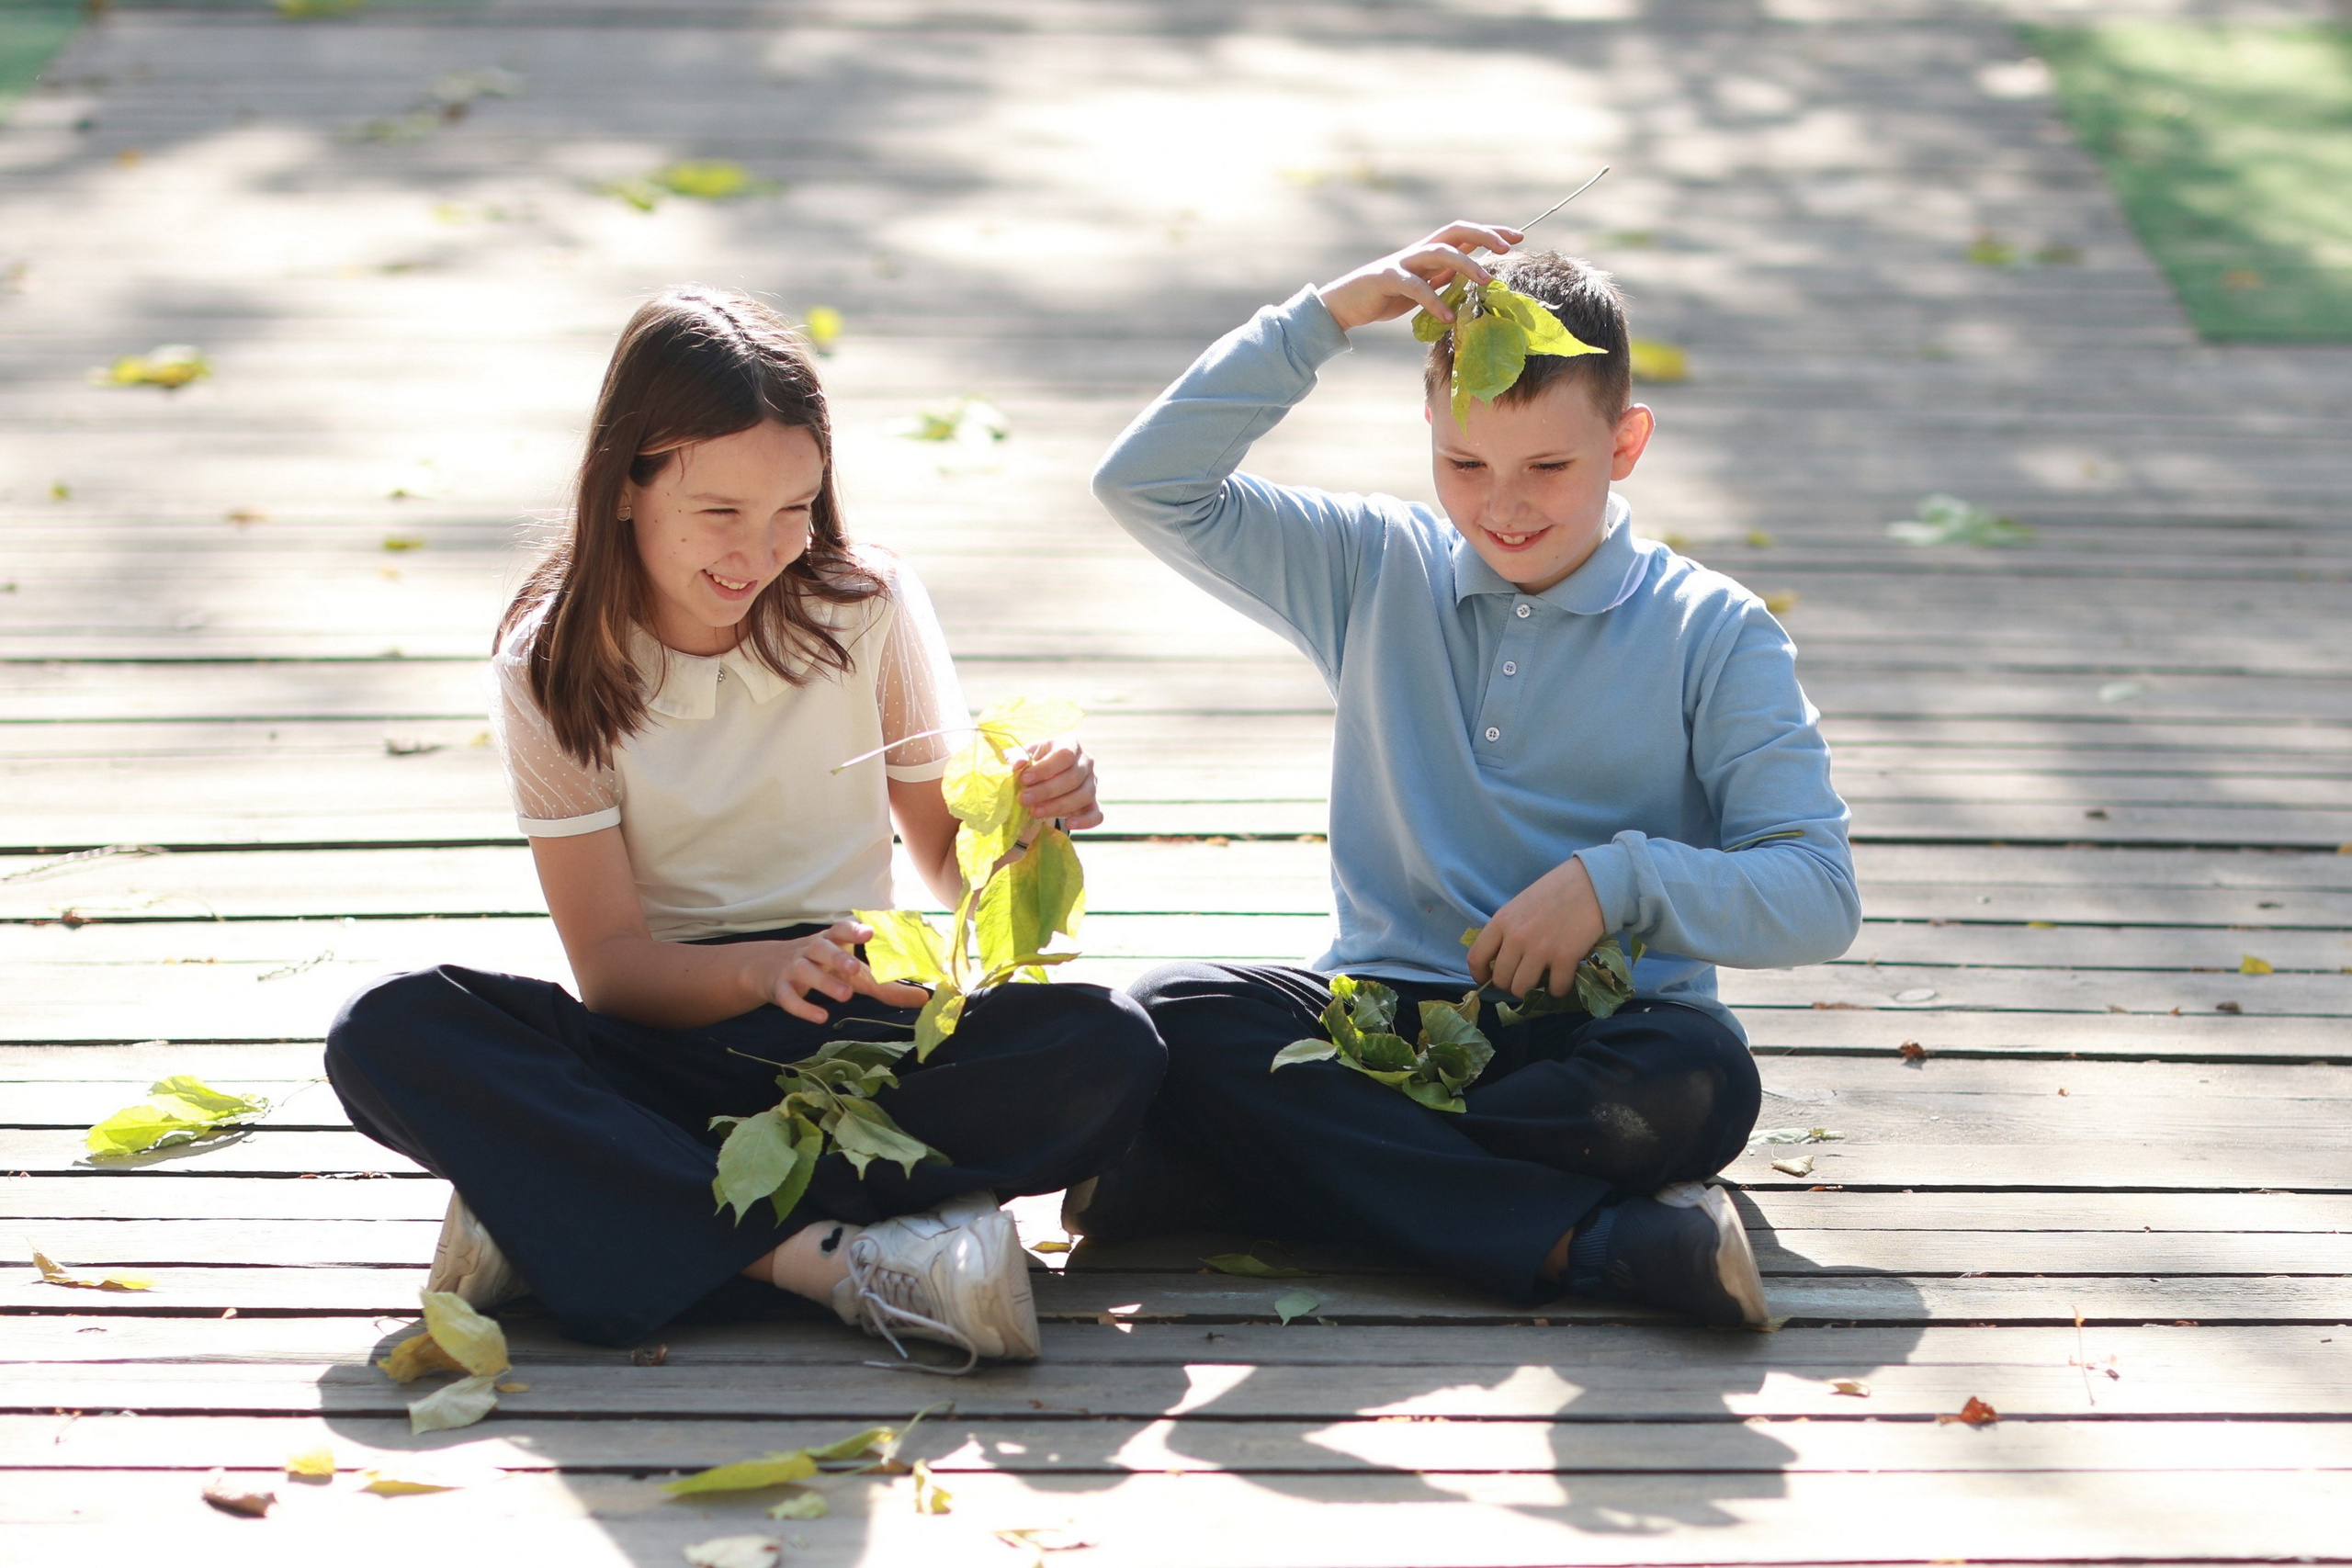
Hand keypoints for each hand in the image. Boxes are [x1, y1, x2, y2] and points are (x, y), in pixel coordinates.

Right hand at [761, 919, 929, 1023]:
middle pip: (822, 948)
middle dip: (838, 957)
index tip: (870, 931)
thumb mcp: (850, 970)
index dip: (854, 929)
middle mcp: (811, 950)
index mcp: (831, 940)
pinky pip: (789, 998)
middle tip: (855, 968)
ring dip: (825, 982)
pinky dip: (804, 1008)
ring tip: (846, 996)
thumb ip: (884, 985)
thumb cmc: (822, 965)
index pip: (841, 929)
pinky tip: (821, 1017)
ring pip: (806, 972)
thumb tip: (923, 1000)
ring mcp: (794, 968)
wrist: (768, 968)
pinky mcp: (780, 989)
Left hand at [1013, 738, 1103, 830]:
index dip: (1045, 768)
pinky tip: (1068, 823)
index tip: (1024, 779)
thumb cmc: (1032, 764)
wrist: (1042, 779)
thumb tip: (1018, 763)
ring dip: (1058, 806)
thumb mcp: (1021, 756)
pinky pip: (1097, 814)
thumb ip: (1015, 757)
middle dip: (1046, 791)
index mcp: (1070, 744)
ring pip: (1084, 796)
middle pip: (1073, 777)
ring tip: (1035, 812)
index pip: (1064, 754)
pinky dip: (1085, 821)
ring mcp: (1092, 783)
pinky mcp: (1093, 803)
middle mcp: (1086, 761)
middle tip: (1023, 799)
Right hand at [1315, 221, 1526, 332]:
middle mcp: (1419, 250)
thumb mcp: (1423, 287)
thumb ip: (1444, 279)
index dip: (1492, 232)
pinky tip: (1448, 317)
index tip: (1519, 236)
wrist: (1345, 304)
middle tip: (1507, 249)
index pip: (1465, 233)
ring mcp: (1402, 262)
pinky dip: (1433, 301)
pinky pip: (1415, 287)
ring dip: (1466, 264)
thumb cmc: (1386, 296)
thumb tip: (1472, 278)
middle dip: (1484, 236)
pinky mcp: (1386, 278)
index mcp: (1429, 251)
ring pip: (1439, 252)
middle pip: (1456, 231)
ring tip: (1486, 282)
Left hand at [1466, 858, 1606, 999]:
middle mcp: (1516, 937)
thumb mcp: (1520, 905)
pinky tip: (1563, 978)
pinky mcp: (1565, 958)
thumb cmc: (1556, 891)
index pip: (1476, 958)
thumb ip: (1508, 929)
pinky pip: (1555, 989)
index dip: (1480, 975)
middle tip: (1524, 978)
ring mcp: (1540, 949)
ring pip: (1523, 989)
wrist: (1592, 883)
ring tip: (1543, 980)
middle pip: (1501, 980)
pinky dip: (1559, 989)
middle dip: (1511, 984)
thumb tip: (1502, 958)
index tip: (1488, 979)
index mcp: (1502, 921)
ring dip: (1533, 990)